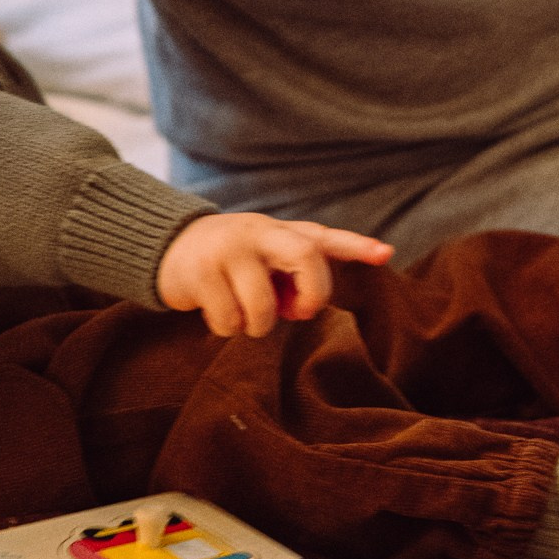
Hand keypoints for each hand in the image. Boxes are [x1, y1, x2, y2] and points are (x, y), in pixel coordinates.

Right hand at [156, 212, 393, 338]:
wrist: (171, 247)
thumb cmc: (234, 259)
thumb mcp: (267, 254)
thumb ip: (295, 271)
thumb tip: (309, 305)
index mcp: (282, 231)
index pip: (325, 237)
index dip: (357, 246)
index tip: (387, 254)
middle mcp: (260, 232)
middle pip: (307, 259)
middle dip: (311, 295)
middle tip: (298, 311)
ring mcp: (230, 250)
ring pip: (263, 307)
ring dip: (256, 326)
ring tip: (244, 313)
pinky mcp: (201, 273)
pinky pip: (229, 320)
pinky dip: (226, 328)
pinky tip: (218, 311)